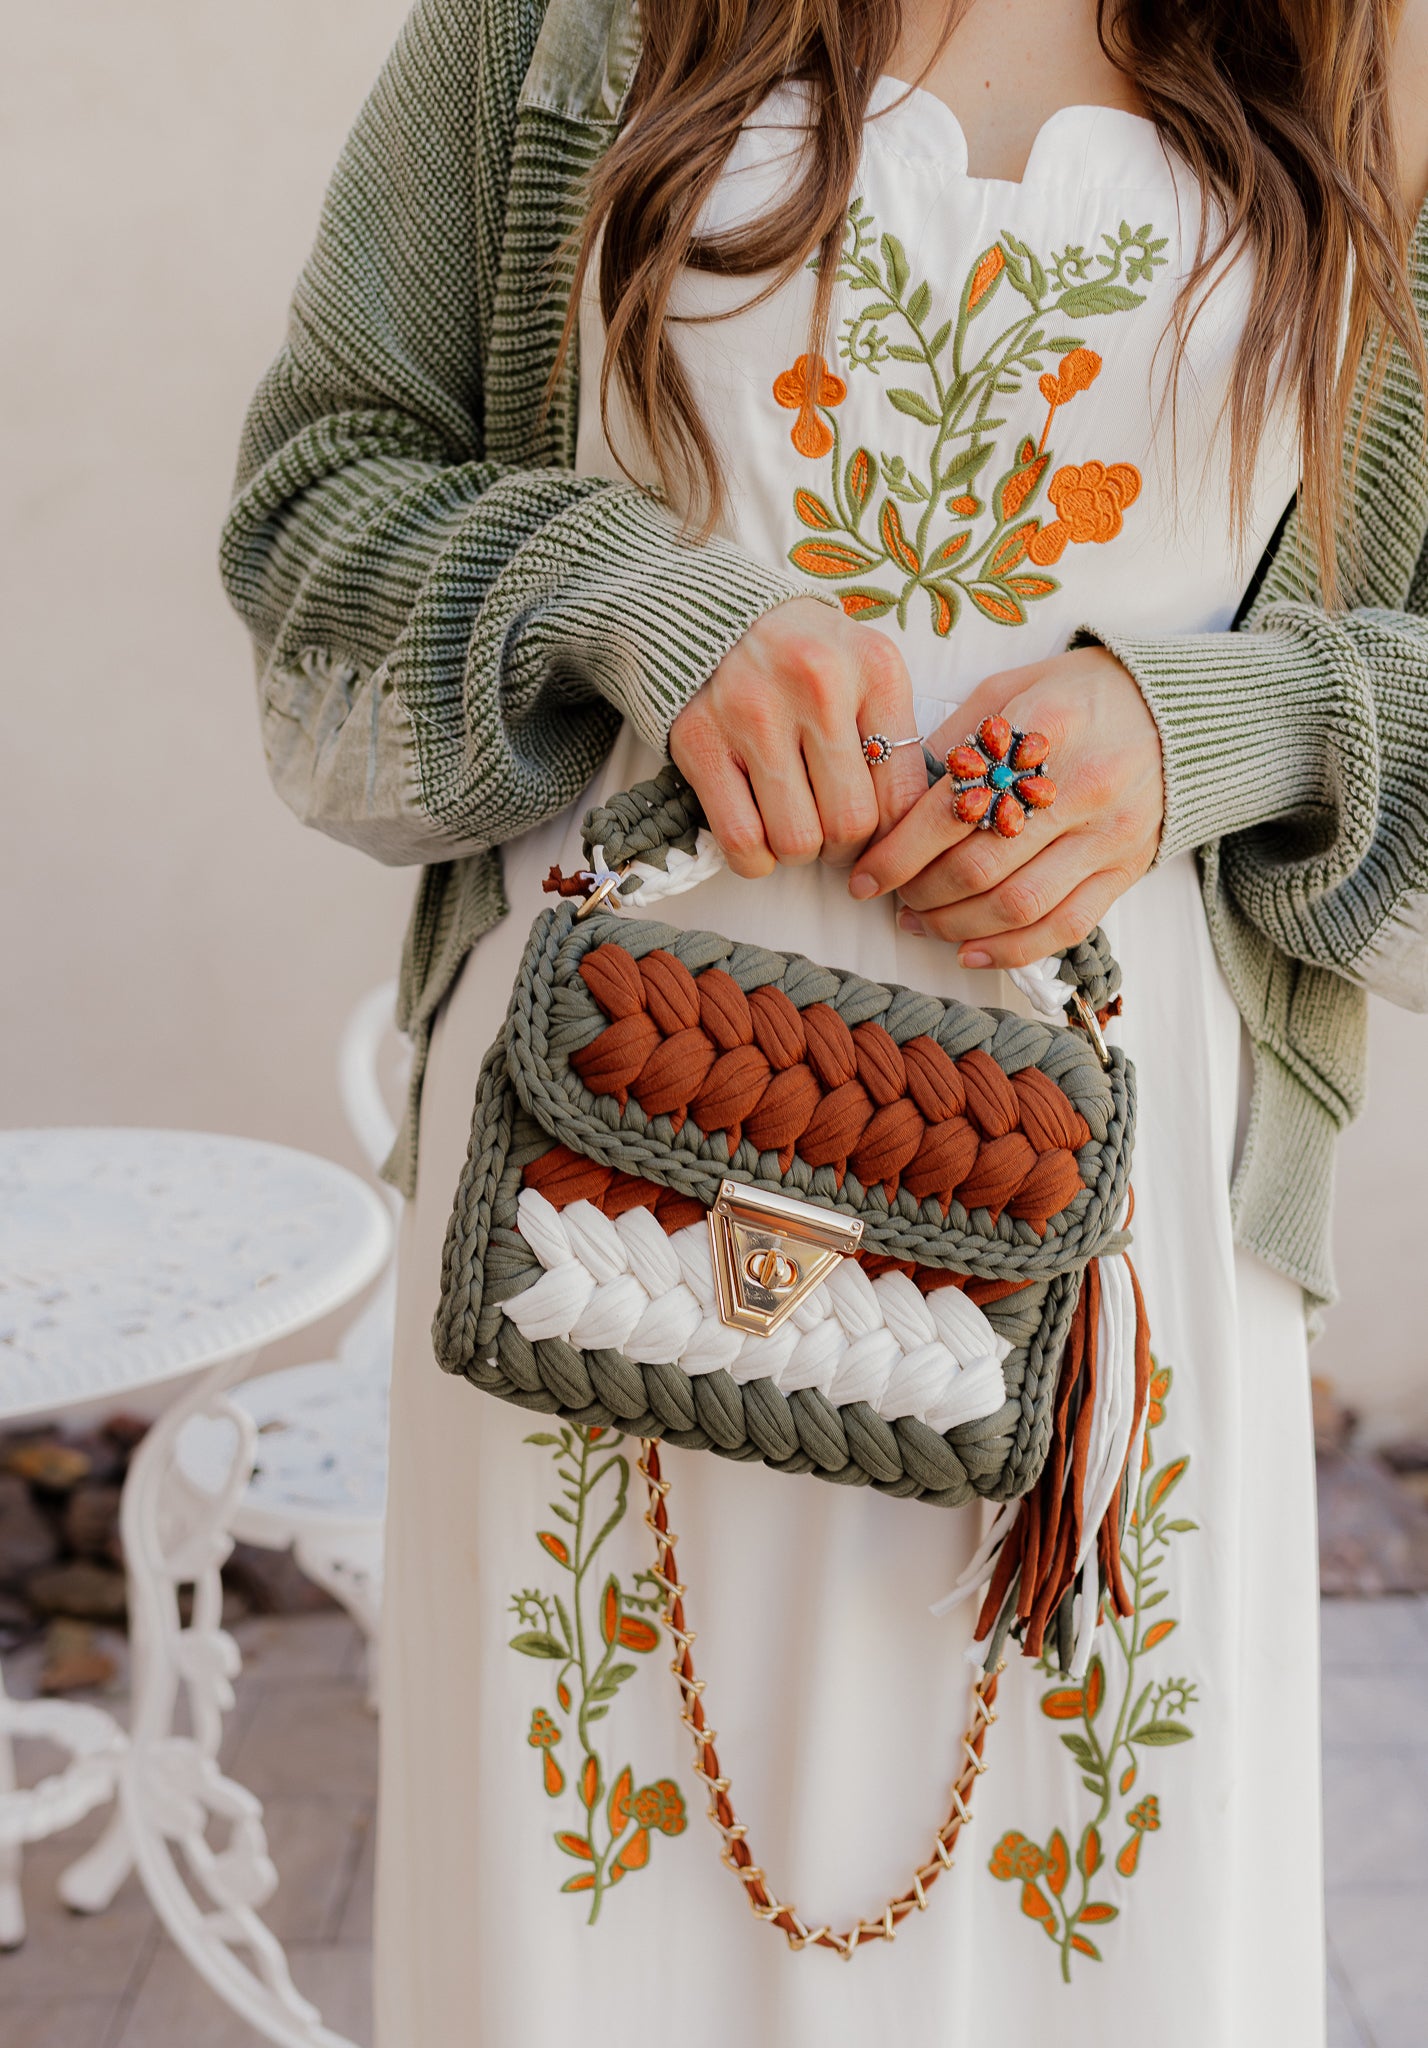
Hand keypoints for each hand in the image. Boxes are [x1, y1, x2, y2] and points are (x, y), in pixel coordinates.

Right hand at [669, 598, 927, 875]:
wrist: (709, 610)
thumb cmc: (802, 654)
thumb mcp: (865, 670)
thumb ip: (892, 736)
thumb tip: (903, 831)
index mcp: (874, 669)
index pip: (903, 794)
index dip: (894, 838)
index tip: (880, 843)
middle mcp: (818, 686)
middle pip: (850, 823)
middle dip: (846, 850)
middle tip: (835, 840)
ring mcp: (754, 713)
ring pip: (797, 840)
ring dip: (800, 854)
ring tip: (795, 829)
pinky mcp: (700, 740)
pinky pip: (741, 839)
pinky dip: (754, 858)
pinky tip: (759, 838)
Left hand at [847, 645, 1163, 967]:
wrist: (1175, 712)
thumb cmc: (1079, 697)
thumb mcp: (1010, 690)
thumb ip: (955, 741)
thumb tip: (898, 799)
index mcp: (1043, 731)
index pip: (952, 808)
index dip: (898, 852)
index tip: (864, 873)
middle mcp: (1080, 787)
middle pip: (979, 865)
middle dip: (919, 892)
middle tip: (889, 895)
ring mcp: (1108, 835)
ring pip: (1017, 906)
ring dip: (953, 924)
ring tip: (918, 921)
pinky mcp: (1125, 869)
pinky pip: (1064, 928)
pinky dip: (1011, 950)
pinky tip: (969, 950)